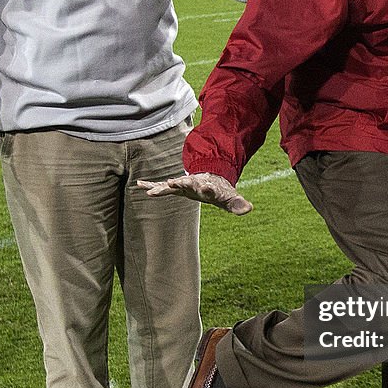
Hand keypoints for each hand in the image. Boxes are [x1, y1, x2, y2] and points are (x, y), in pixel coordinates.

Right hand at [137, 173, 252, 215]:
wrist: (211, 178)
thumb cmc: (221, 191)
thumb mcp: (230, 199)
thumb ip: (238, 204)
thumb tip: (249, 209)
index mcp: (208, 186)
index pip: (209, 187)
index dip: (208, 187)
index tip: (206, 186)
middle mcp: (193, 183)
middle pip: (187, 183)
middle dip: (181, 182)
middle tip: (173, 182)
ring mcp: (183, 184)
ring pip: (171, 185)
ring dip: (161, 187)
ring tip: (149, 191)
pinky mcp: (175, 187)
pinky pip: (161, 187)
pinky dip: (150, 186)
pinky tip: (138, 185)